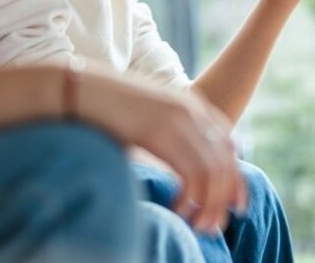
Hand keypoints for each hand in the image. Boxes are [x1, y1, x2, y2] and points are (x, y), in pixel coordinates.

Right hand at [76, 73, 247, 232]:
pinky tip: (179, 210)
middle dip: (224, 198)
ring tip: (198, 224)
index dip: (236, 178)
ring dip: (210, 205)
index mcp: (191, 104)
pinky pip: (191, 174)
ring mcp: (176, 119)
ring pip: (213, 172)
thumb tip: (181, 167)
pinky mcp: (158, 132)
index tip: (234, 206)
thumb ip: (169, 136)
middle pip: (225, 161)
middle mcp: (190, 110)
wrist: (78, 89)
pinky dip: (191, 198)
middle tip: (212, 226)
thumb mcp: (148, 119)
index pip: (228, 145)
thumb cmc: (106, 110)